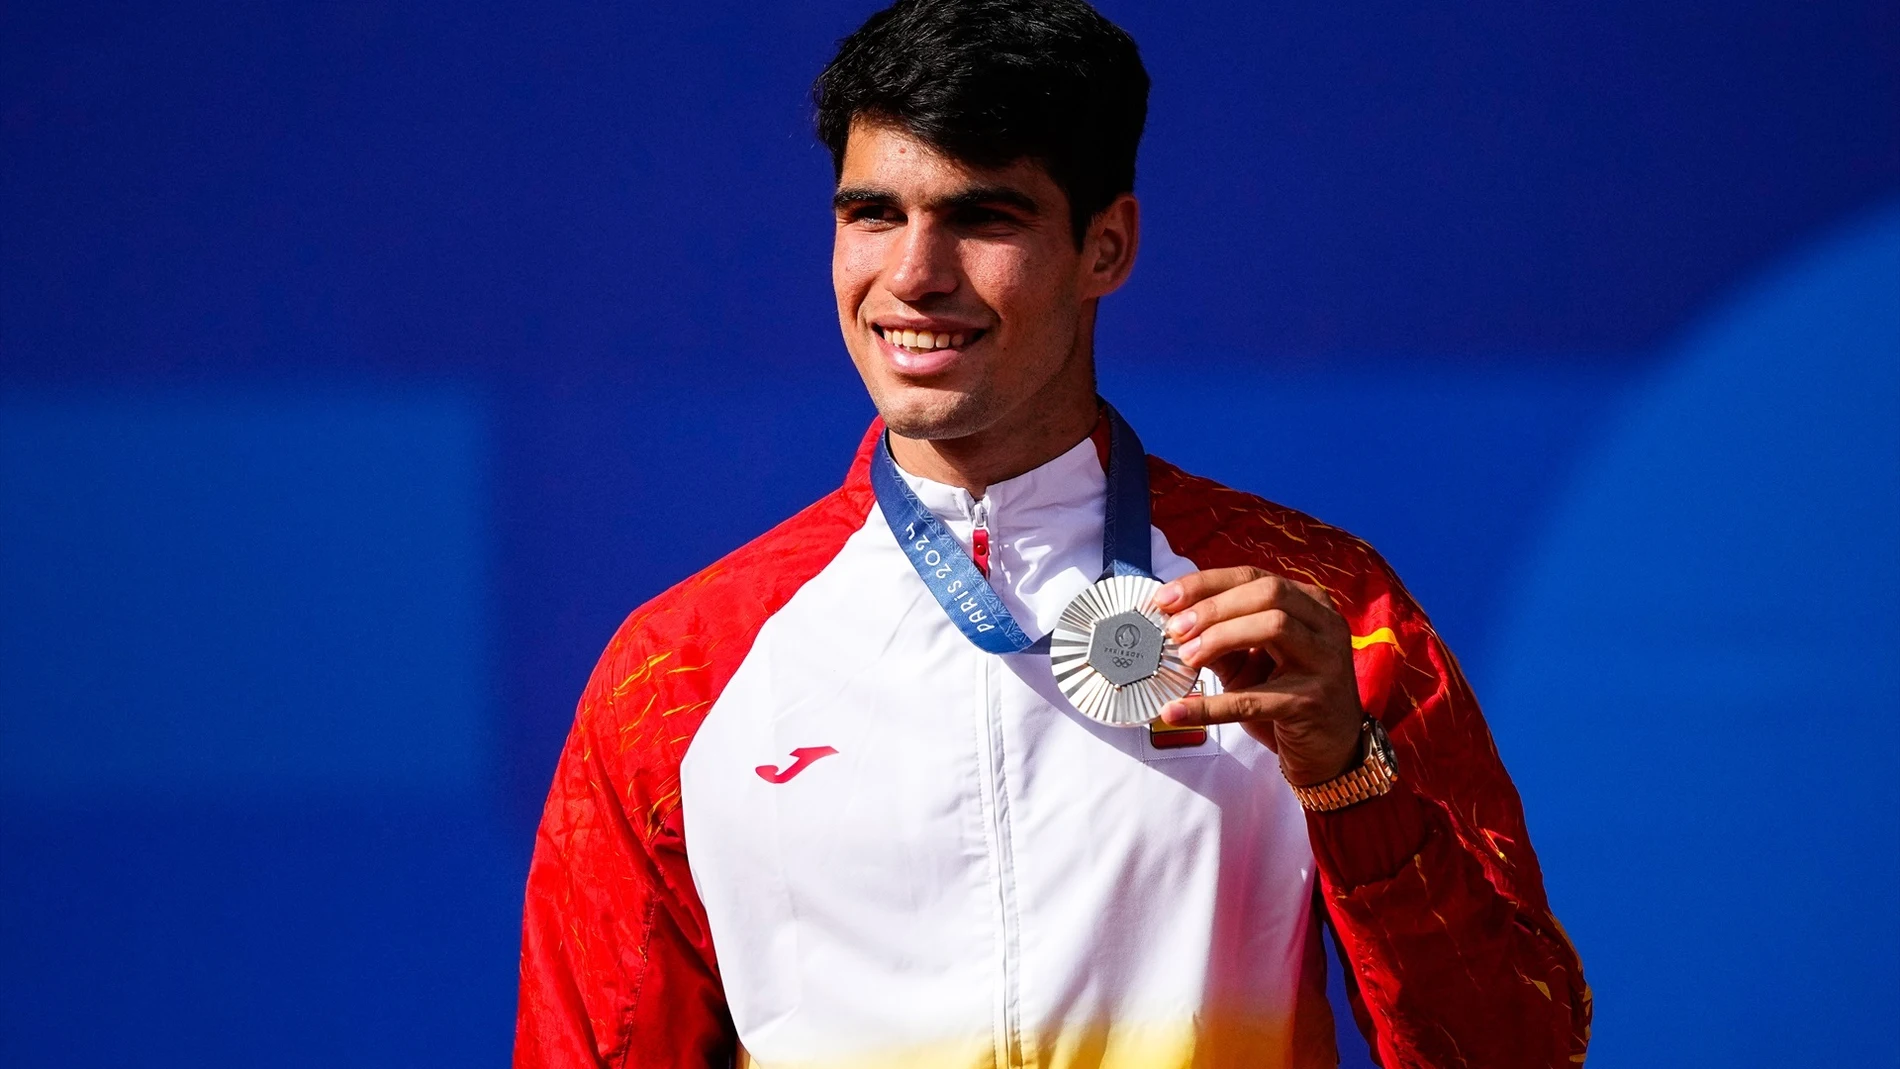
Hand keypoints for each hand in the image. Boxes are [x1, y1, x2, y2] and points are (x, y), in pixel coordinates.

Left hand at [1153, 567, 1364, 785]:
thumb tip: (1171, 621)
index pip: (1253, 577)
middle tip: (1175, 629)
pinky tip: (1178, 711)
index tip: (1165, 598)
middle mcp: (1324, 625)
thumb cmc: (1287, 696)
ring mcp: (1324, 661)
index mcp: (1309, 604)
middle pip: (1268, 593)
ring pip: (1274, 626)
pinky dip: (1211, 705)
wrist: (1330, 751)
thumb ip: (1220, 637)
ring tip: (1186, 658)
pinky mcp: (1312, 702)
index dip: (1206, 583)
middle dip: (1214, 607)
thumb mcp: (1252, 660)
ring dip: (1220, 638)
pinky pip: (1254, 699)